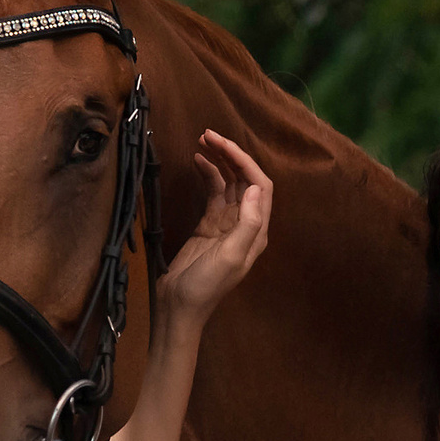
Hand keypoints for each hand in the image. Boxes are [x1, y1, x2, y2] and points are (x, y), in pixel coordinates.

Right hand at [158, 130, 272, 328]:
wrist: (180, 306)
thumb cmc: (206, 286)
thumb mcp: (231, 256)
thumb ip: (247, 223)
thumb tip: (254, 186)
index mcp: (256, 231)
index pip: (260, 186)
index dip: (245, 162)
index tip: (223, 145)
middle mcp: (246, 224)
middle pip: (245, 179)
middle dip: (231, 155)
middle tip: (209, 134)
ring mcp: (227, 223)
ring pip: (229, 183)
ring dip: (220, 161)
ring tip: (203, 141)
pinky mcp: (209, 224)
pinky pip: (213, 193)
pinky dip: (207, 175)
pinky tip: (198, 161)